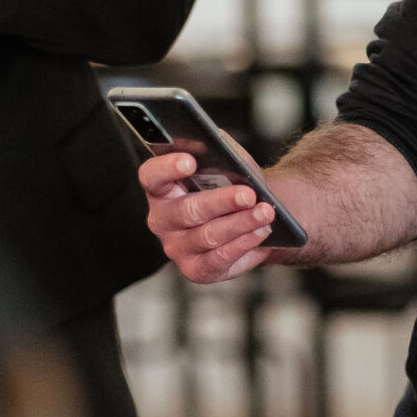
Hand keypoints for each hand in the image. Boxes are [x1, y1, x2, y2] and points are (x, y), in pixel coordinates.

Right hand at [139, 152, 281, 283]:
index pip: (151, 176)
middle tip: (248, 194)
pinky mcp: (195, 269)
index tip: (190, 162)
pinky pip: (218, 259)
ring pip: (207, 236)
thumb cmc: (232, 182)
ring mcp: (176, 247)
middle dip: (221, 201)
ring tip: (265, 213)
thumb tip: (217, 147)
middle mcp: (162, 219)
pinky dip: (242, 244)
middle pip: (186, 210)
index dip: (166, 168)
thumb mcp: (226, 160)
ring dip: (240, 223)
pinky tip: (259, 232)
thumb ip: (218, 150)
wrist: (252, 212)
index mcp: (161, 187)